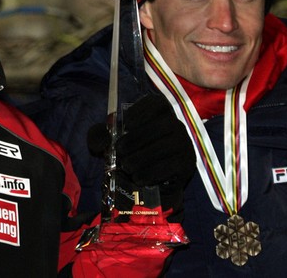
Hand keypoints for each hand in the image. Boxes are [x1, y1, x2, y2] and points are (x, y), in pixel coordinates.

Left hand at [88, 94, 195, 220]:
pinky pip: (170, 166)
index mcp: (160, 114)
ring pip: (165, 147)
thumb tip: (101, 141)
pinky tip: (138, 178)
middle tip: (120, 151)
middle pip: (161, 126)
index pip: (156, 103)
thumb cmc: (130, 153)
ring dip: (141, 158)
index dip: (141, 111)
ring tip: (127, 166)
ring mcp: (185, 145)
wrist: (150, 183)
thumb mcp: (111, 141)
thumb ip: (100, 136)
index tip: (126, 123)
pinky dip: (151, 173)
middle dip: (136, 139)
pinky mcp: (187, 165)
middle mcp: (177, 125)